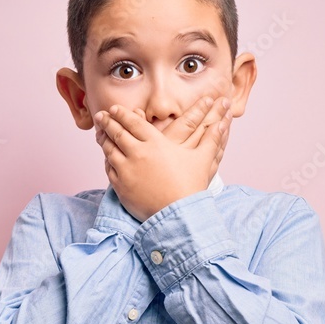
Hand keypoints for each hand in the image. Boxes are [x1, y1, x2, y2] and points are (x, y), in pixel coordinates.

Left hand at [93, 96, 232, 222]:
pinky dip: (107, 160)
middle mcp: (137, 153)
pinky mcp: (121, 186)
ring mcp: (126, 170)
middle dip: (108, 122)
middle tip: (101, 116)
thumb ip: (212, 138)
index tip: (115, 109)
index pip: (134, 122)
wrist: (179, 214)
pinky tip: (107, 157)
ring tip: (100, 133)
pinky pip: (109, 169)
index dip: (123, 114)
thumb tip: (225, 122)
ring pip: (109, 149)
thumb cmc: (191, 186)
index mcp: (155, 143)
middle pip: (117, 132)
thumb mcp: (203, 159)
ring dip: (103, 139)